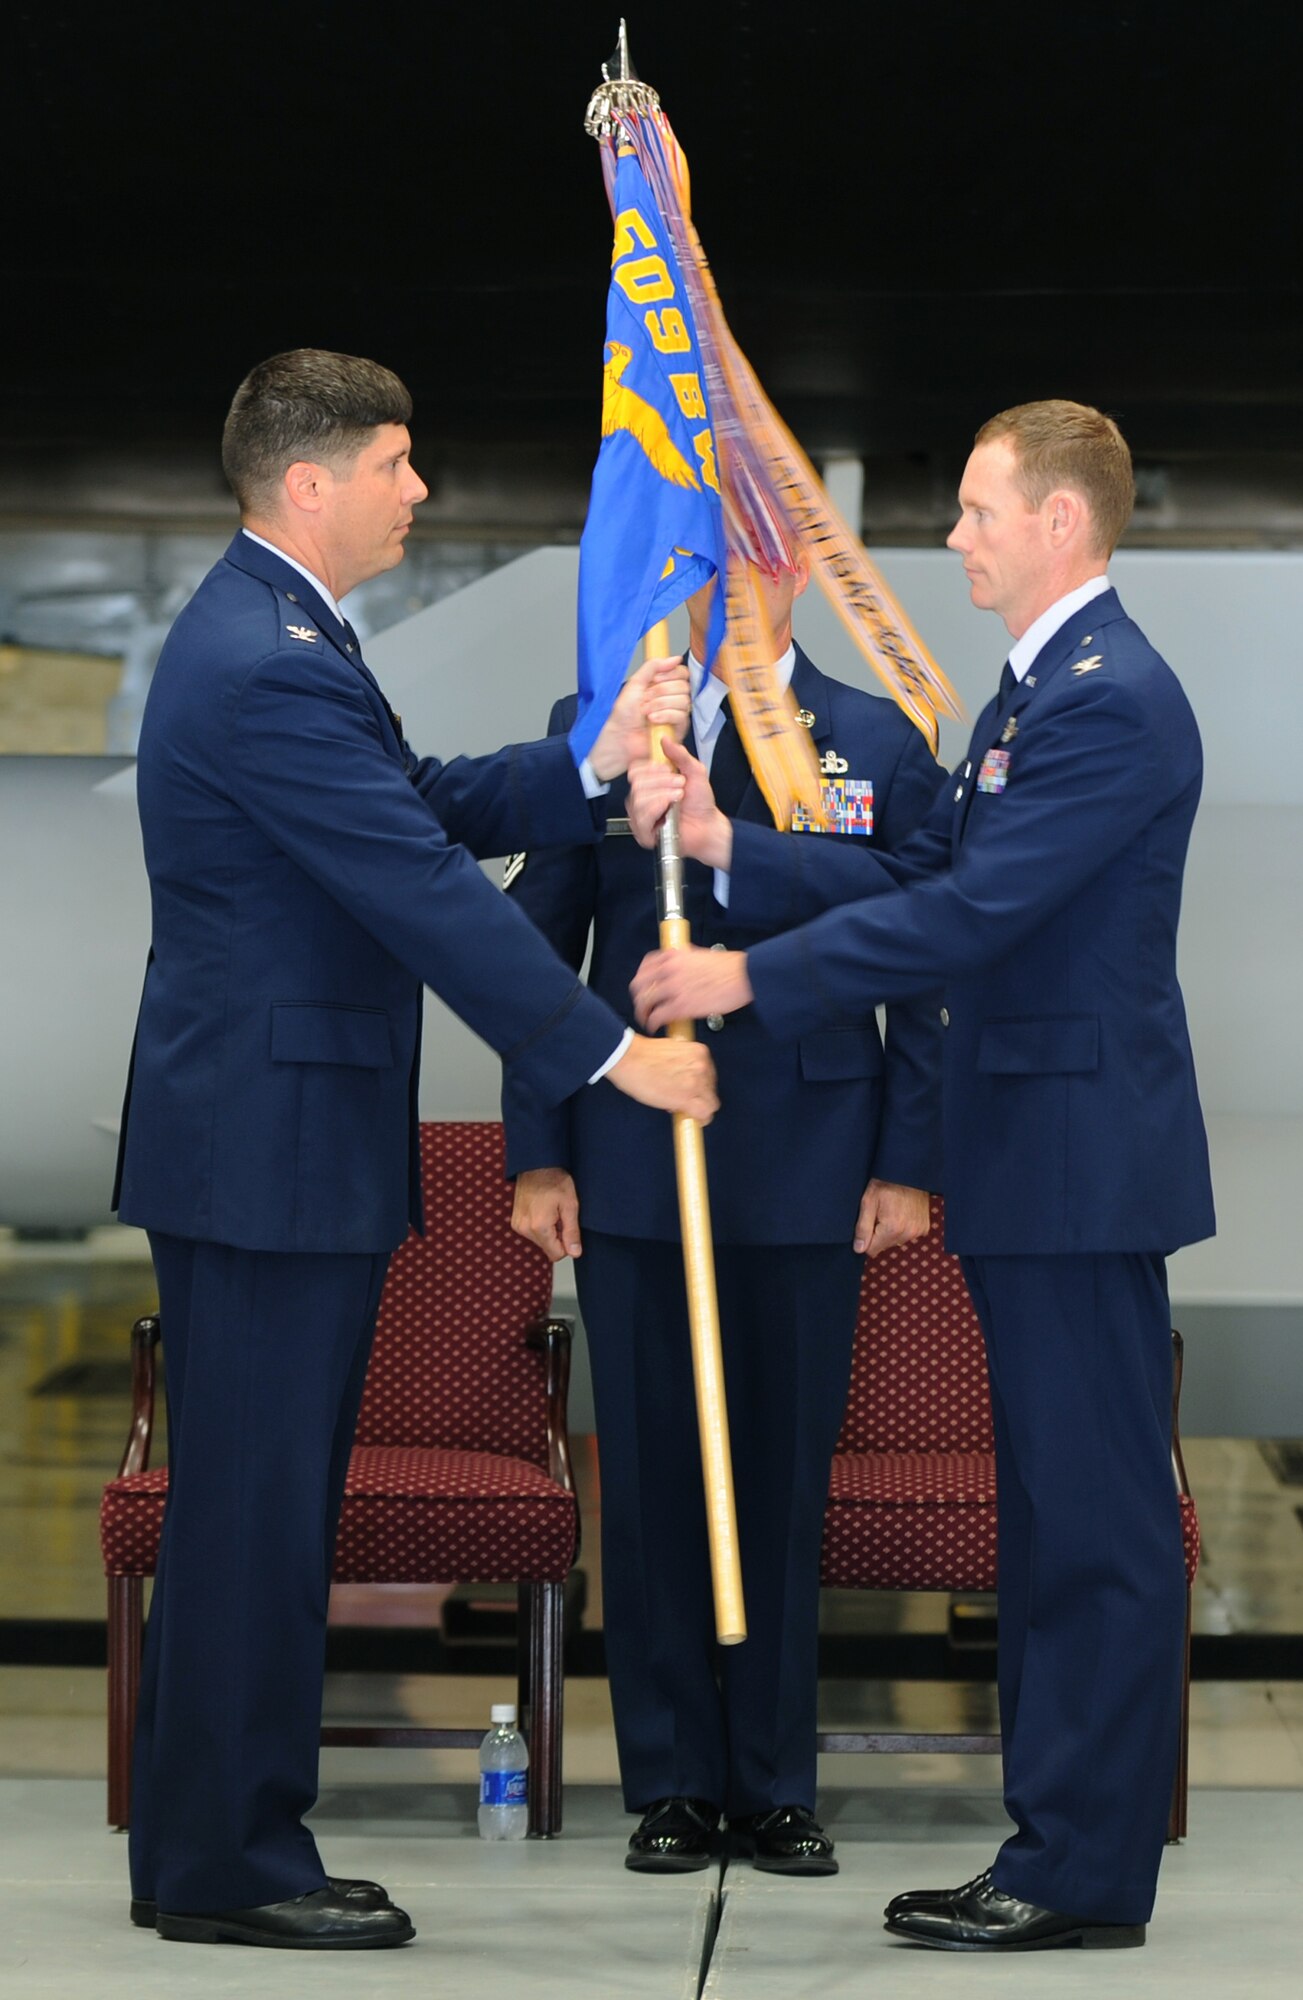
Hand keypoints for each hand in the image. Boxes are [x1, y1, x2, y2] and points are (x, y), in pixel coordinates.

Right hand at [511, 1168, 581, 1261]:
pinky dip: (540, 1226)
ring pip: (540, 1241)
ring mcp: (518, 1225)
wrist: (536, 1164)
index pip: (556, 1254)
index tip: (568, 1225)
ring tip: (551, 1210)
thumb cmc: (554, 1180)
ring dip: (549, 1231)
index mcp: (539, 1227)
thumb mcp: (570, 1205)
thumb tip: (575, 1253)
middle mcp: (525, 1229)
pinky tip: (543, 1210)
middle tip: (560, 1215)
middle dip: (557, 1236)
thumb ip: (572, 1232)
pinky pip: (532, 1233)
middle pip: (548, 1248)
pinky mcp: (515, 1221)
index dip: (567, 1243)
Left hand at [589, 656, 690, 781]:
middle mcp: (670, 699)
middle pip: (683, 686)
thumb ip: (653, 666)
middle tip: (645, 699)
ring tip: (646, 712)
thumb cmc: (623, 715)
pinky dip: (665, 716)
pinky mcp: (678, 729)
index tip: (655, 680)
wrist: (619, 736)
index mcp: (662, 686)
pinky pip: (681, 716)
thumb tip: (675, 658)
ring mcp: (675, 714)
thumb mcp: (635, 683)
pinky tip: (653, 720)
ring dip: (660, 705)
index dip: (670, 674)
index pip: (681, 673)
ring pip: (683, 701)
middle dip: (661, 692)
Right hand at [607, 1032, 718, 1122]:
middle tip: (682, 1098)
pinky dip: (700, 1119)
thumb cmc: (642, 1056)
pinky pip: (705, 1114)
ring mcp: (696, 1082)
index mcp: (699, 1052)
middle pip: (711, 1089)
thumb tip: (685, 1081)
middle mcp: (702, 1066)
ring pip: (711, 1103)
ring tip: (680, 1106)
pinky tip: (692, 1119)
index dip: (700, 1086)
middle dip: (698, 1096)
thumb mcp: (672, 1053)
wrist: (628, 1058)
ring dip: (697, 1107)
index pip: (710, 1075)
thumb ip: (684, 1065)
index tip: (694, 1090)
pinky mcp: (687, 1098)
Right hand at [627, 738, 732, 867]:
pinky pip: (641, 816)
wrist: (708, 825)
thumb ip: (680, 755)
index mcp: (649, 784)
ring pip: (638, 798)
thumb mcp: (694, 771)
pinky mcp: (643, 833)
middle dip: (662, 782)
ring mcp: (640, 816)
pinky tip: (669, 809)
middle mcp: (641, 799)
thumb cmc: (700, 802)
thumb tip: (665, 739)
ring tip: (678, 798)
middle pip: (636, 783)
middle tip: (680, 785)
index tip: (669, 770)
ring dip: (663, 795)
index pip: (635, 770)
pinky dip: (657, 808)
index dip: (651, 768)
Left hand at [630, 945, 751, 1032]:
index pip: (645, 966)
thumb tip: (679, 962)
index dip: (642, 980)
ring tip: (647, 1020)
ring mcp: (673, 988)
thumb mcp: (700, 954)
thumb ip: (685, 958)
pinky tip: (655, 1028)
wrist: (743, 976)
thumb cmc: (728, 967)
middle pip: (639, 986)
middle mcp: (668, 970)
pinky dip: (652, 1024)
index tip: (644, 989)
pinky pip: (657, 1017)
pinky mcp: (681, 1006)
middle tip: (643, 1008)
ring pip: (644, 1003)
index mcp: (673, 956)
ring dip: (643, 1014)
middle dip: (638, 999)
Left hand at [853, 1179, 931, 1257]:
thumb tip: (859, 1249)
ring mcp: (918, 1231)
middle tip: (879, 1213)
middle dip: (878, 1234)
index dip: (866, 1238)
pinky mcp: (924, 1227)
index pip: (872, 1250)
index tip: (867, 1222)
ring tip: (890, 1211)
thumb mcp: (868, 1202)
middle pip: (884, 1246)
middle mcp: (908, 1233)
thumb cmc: (886, 1182)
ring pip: (896, 1241)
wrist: (908, 1171)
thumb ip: (862, 1228)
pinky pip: (907, 1235)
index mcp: (892, 1228)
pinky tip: (900, 1213)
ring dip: (891, 1231)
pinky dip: (902, 1227)